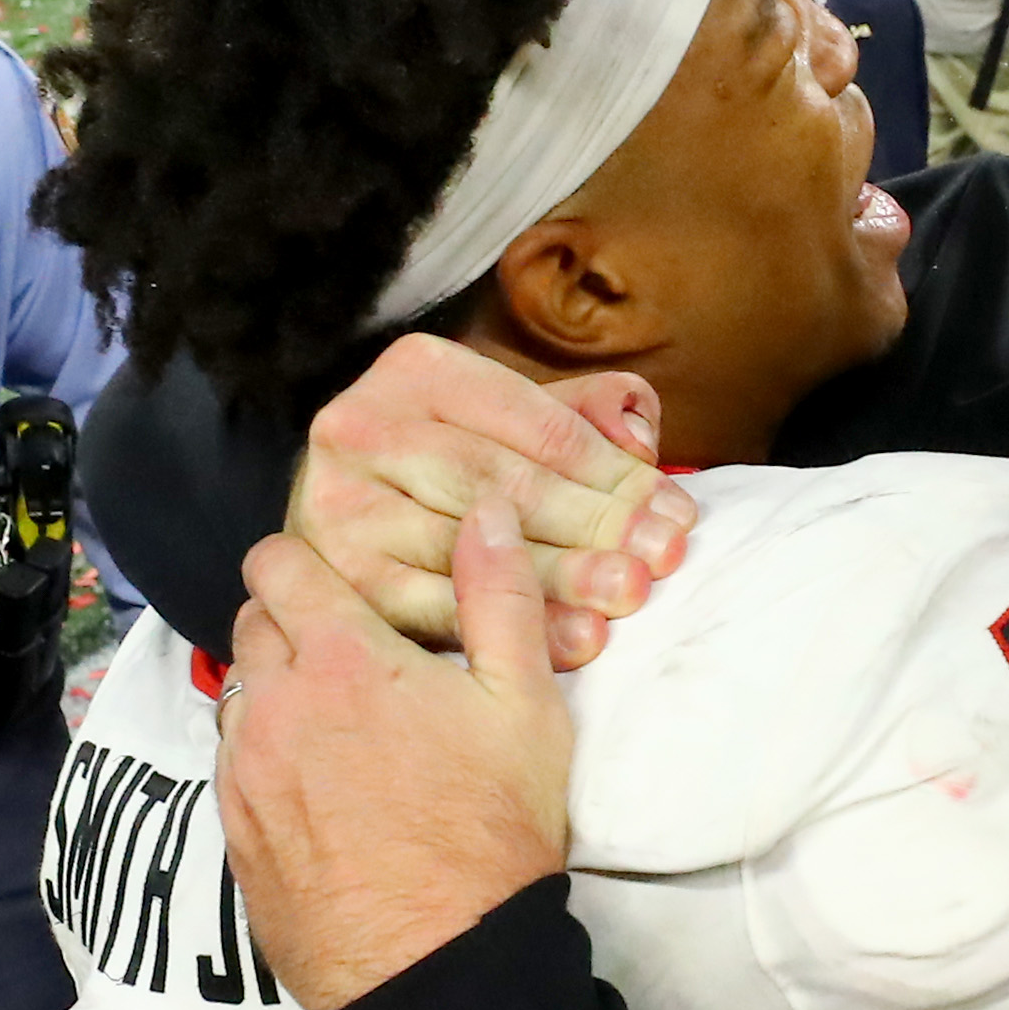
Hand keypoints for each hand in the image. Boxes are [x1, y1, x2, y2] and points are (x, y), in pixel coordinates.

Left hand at [216, 501, 571, 1009]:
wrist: (435, 965)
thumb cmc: (489, 830)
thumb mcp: (523, 705)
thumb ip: (500, 596)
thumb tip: (485, 511)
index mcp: (342, 655)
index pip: (276, 562)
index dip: (303, 560)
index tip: (340, 582)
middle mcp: (275, 702)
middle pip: (250, 619)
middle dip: (292, 619)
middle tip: (355, 652)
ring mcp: (245, 770)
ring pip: (240, 691)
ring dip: (277, 688)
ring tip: (342, 724)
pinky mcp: (234, 831)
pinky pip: (234, 762)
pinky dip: (267, 755)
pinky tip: (324, 787)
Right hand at [286, 333, 692, 670]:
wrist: (353, 519)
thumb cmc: (455, 470)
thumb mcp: (517, 423)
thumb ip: (585, 415)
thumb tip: (637, 436)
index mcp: (417, 370)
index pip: (537, 424)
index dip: (615, 471)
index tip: (674, 511)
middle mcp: (362, 428)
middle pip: (504, 482)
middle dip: (595, 522)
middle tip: (662, 556)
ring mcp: (338, 505)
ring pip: (469, 545)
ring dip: (560, 576)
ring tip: (628, 593)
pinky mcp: (334, 576)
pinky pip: (434, 606)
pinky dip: (510, 624)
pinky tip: (573, 638)